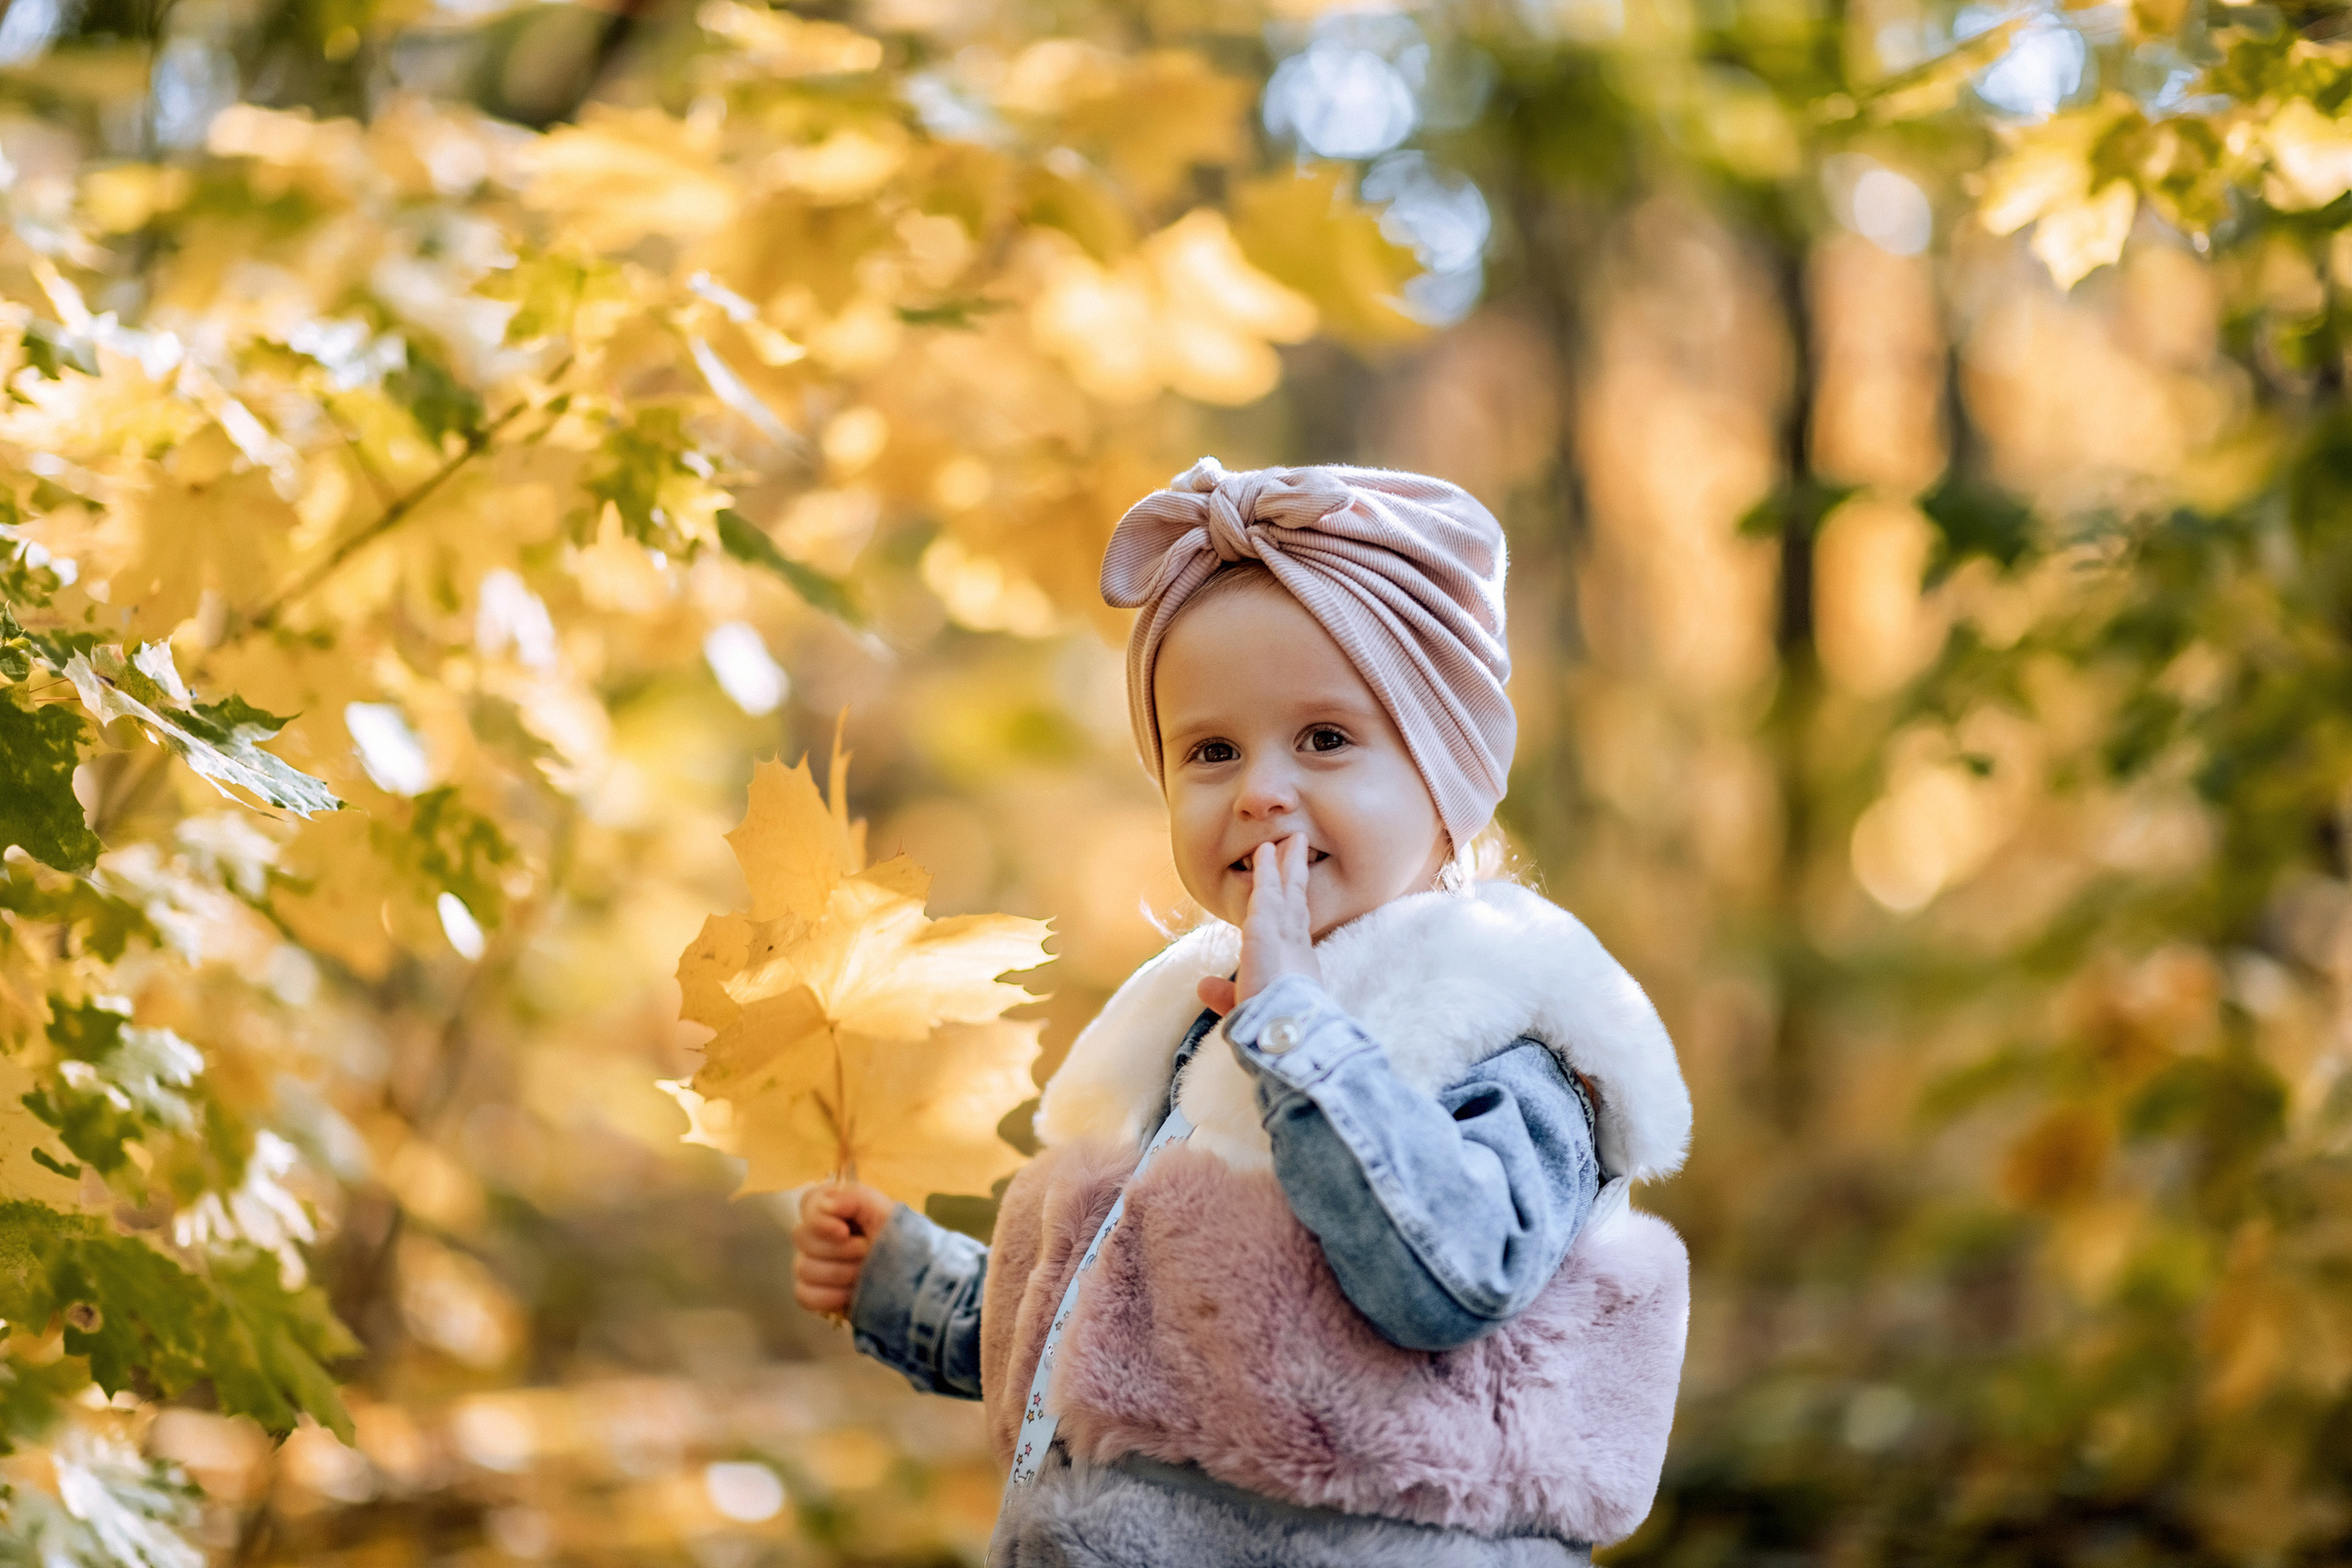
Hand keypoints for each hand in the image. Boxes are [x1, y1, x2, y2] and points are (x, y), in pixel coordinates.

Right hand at [791, 1180, 895, 1318]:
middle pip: (802, 1237)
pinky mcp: (814, 1294)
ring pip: (803, 1268)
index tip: (843, 1230)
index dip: (819, 1218)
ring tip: (864, 1274)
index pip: (808, 1204)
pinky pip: (804, 1295)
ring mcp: (813, 1265)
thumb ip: (855, 1199)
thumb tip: (824, 1204)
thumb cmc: (901, 1241)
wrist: (915, 1280)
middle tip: (866, 1252)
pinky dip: (829, 1296)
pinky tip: (850, 1293)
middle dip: (839, 1249)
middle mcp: (819, 1236)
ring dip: (839, 1272)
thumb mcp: (886, 1213)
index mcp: (836, 1210)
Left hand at [1197, 834, 1321, 1014]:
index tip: (1294, 888)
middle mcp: (1295, 943)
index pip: (1293, 925)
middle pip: (1297, 899)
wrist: (1282, 1029)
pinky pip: (1267, 891)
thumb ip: (1224, 993)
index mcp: (1295, 963)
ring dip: (1286, 863)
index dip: (1293, 904)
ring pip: (1287, 889)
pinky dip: (1267, 870)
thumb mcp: (1243, 1004)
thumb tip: (1203, 986)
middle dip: (1297, 874)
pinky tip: (1264, 852)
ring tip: (1290, 838)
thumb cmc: (1269, 1025)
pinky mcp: (1267, 927)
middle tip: (1299, 848)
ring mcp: (1283, 933)